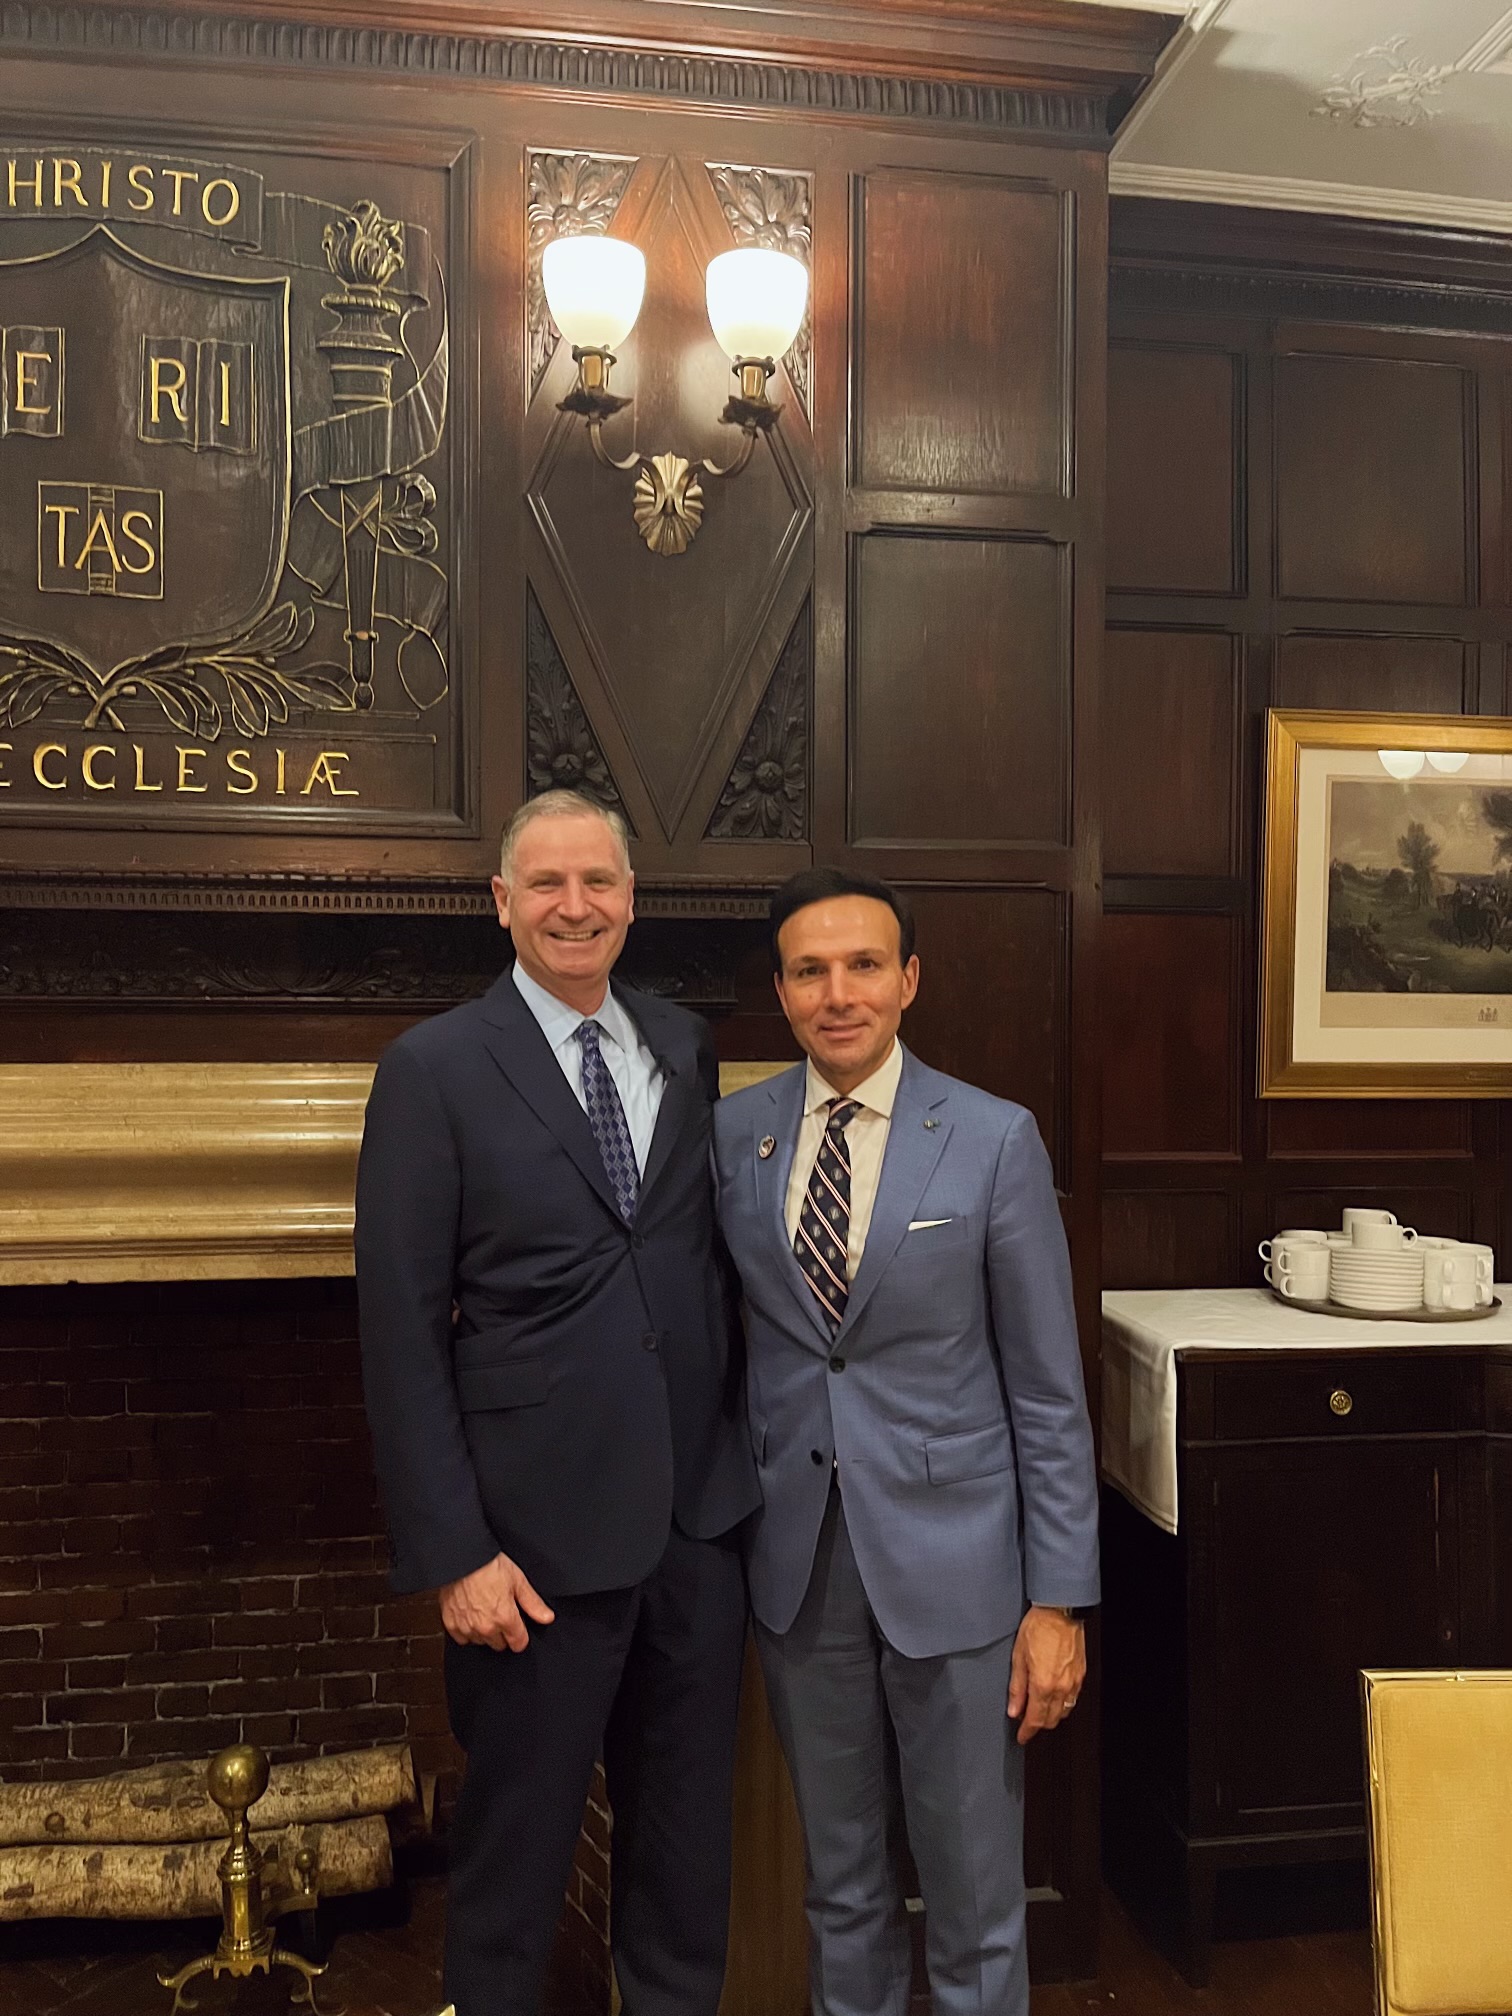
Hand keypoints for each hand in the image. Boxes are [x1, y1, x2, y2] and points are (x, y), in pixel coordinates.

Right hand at [439, 1552, 554, 1652]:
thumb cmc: (489, 1565)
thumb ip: (533, 1603)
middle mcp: (486, 1628)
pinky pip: (462, 1638)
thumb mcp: (518, 1580)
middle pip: (500, 1644)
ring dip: (485, 1632)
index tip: (518, 1625)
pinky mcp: (451, 1624)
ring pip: (481, 1641)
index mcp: (505, 1618)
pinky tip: (470, 1615)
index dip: (521, 1634)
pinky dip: (467, 1630)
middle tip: (500, 1612)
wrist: (462, 1558)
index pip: (519, 1643)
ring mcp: (467, 1627)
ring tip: (484, 1610)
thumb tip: (547, 1618)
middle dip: (503, 1633)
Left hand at [1006, 1606, 1085, 1746]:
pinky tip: (1053, 1696)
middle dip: (1039, 1725)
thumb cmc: (1038, 1628)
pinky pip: (1072, 1698)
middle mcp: (1061, 1688)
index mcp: (1043, 1685)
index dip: (1027, 1732)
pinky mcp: (1081, 1674)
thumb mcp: (1018, 1656)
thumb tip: (1014, 1709)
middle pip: (1051, 1720)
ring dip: (1051, 1715)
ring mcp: (1074, 1682)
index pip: (1035, 1719)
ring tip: (1039, 1709)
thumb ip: (1017, 1687)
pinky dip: (1062, 1703)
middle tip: (1027, 1722)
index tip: (1021, 1737)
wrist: (1061, 1611)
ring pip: (1063, 1711)